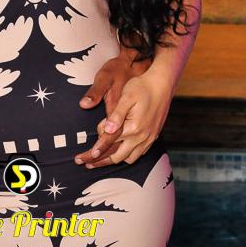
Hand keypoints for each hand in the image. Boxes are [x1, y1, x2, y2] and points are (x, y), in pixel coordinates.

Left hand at [75, 49, 150, 165]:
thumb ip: (116, 115)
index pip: (109, 143)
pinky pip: (139, 154)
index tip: (83, 158)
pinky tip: (120, 152)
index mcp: (133, 127)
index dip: (94, 152)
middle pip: (117, 156)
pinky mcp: (152, 136)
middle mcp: (141, 136)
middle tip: (86, 162)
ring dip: (114, 160)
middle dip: (100, 161)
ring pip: (129, 158)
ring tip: (100, 160)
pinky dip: (127, 156)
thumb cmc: (142, 87)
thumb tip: (106, 130)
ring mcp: (148, 138)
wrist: (162, 84)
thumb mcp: (127, 96)